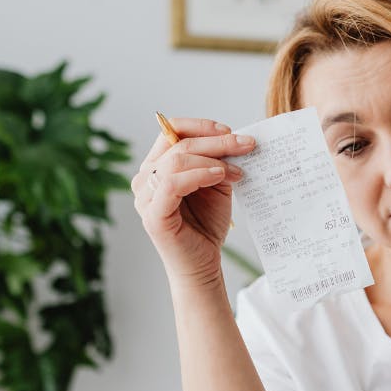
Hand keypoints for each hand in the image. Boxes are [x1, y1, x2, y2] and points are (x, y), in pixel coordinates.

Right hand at [132, 117, 255, 288]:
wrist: (204, 264)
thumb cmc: (207, 224)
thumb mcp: (216, 184)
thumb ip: (218, 161)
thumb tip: (236, 139)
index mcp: (156, 166)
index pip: (170, 131)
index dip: (200, 126)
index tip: (230, 131)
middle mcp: (145, 179)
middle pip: (177, 144)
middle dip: (216, 141)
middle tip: (246, 145)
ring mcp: (145, 197)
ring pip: (175, 161)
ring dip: (211, 159)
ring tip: (235, 170)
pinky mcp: (153, 215)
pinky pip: (172, 184)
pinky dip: (199, 175)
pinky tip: (219, 176)